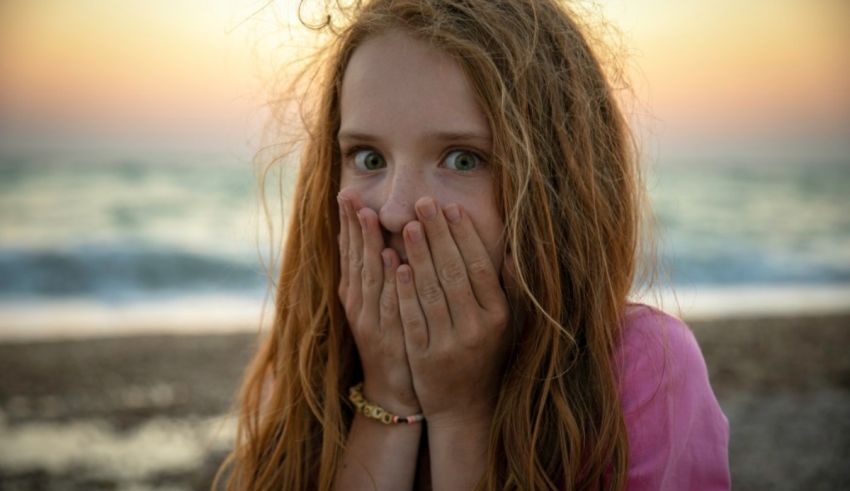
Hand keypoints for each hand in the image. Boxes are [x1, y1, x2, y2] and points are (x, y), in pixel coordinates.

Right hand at [338, 191, 419, 413]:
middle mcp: (358, 304)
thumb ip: (380, 275)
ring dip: (367, 244)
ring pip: (368, 275)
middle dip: (352, 224)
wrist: (394, 389)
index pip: (349, 252)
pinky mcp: (386, 335)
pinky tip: (390, 260)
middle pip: (353, 257)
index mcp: (354, 294)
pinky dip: (388, 281)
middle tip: (350, 193)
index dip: (346, 223)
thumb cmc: (393, 340)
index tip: (346, 193)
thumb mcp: (381, 305)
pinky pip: (388, 303)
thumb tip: (383, 240)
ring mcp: (370, 319)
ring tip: (369, 214)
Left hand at [396, 197, 509, 425]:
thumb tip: (513, 249)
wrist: (464, 406)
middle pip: (454, 273)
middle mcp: (476, 330)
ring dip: (418, 256)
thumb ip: (508, 288)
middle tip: (424, 203)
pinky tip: (395, 265)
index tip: (451, 207)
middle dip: (438, 235)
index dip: (464, 236)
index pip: (479, 267)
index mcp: (497, 317)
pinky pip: (412, 317)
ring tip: (407, 225)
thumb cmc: (485, 355)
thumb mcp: (506, 324)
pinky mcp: (423, 357)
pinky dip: (404, 291)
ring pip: (432, 292)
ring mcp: (449, 345)